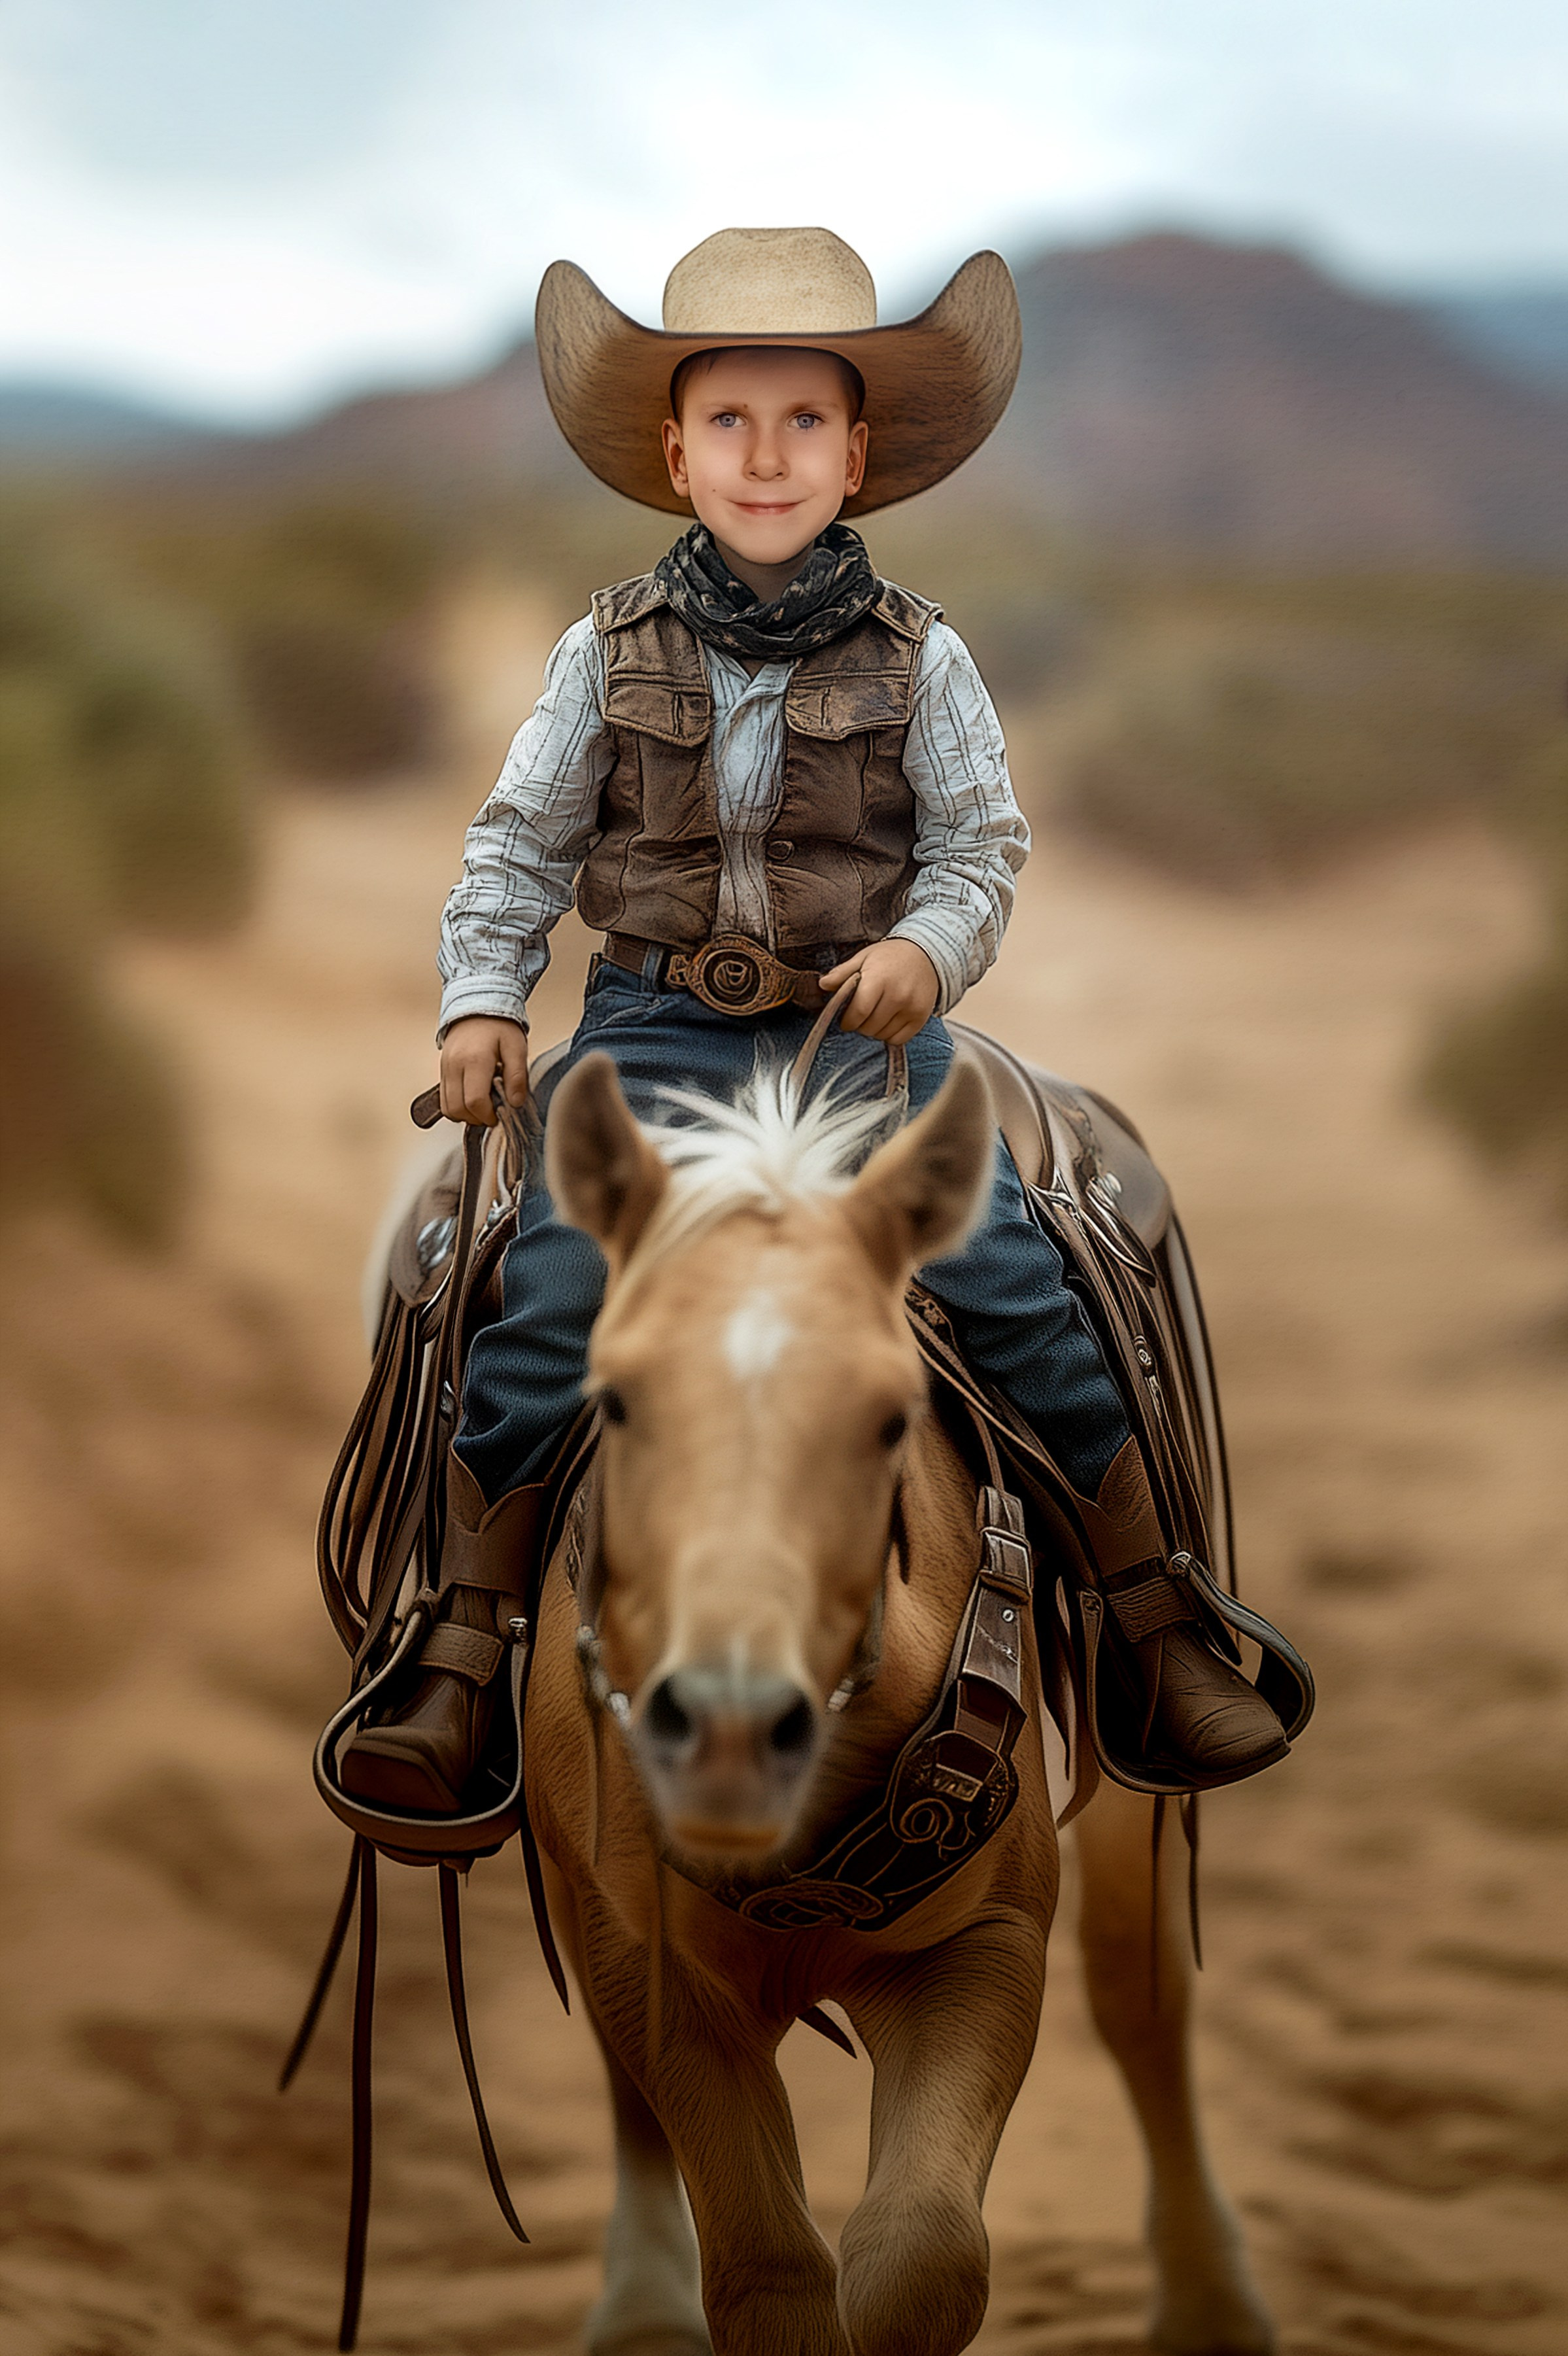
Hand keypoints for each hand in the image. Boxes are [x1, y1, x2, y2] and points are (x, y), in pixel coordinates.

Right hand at [439, 1016, 529, 1124]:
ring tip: (484, 1106)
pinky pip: (443, 1099)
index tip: (499, 1115)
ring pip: (448, 1107)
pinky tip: (473, 1099)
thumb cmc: (499, 1027)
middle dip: (477, 1118)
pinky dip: (457, 1106)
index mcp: (475, 1060)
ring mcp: (444, 1068)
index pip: (475, 1101)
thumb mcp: (516, 1048)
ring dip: (466, 1115)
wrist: (477, 1008)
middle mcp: (454, 1065)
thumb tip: (515, 1103)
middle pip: (458, 1108)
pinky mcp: (441, 1071)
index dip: (488, 1115)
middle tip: (493, 1112)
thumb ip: (517, 1076)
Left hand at [821, 940, 938, 1046]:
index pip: (858, 1012)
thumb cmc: (890, 957)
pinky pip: (898, 1040)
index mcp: (879, 979)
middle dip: (859, 1025)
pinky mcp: (920, 1018)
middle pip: (869, 1027)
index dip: (847, 1021)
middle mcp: (898, 995)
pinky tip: (888, 1021)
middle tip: (861, 1014)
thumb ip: (842, 972)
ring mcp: (911, 1008)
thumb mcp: (864, 957)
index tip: (845, 1020)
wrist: (926, 955)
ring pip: (882, 1035)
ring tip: (875, 1015)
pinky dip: (889, 1035)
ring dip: (874, 1030)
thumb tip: (822, 985)